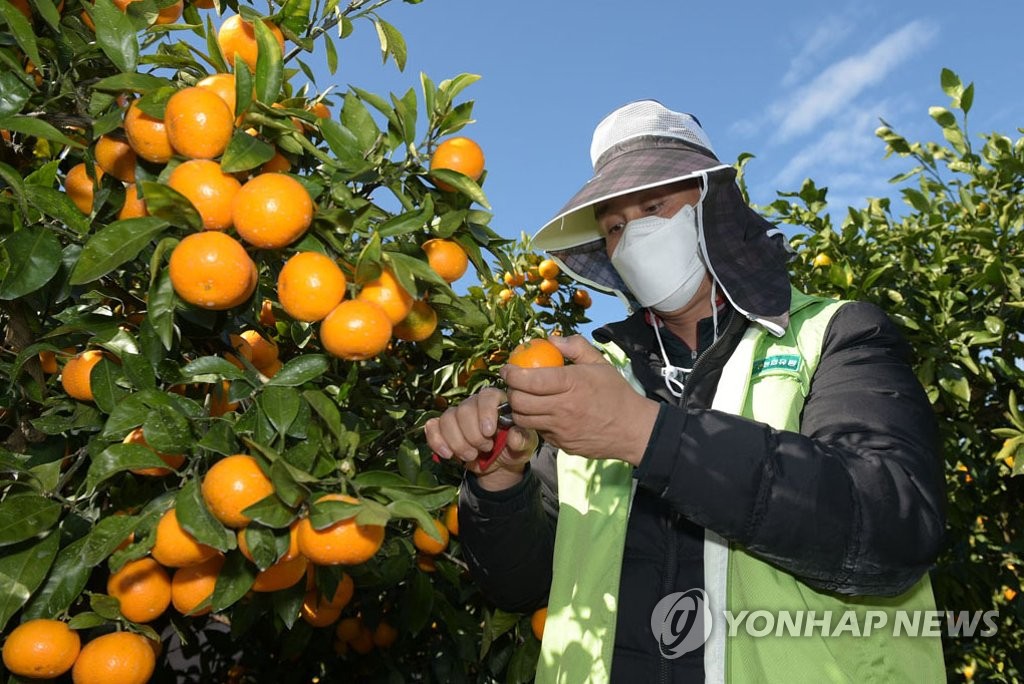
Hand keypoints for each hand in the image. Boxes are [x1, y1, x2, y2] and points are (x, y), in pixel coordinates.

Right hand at [424, 387, 538, 490]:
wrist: (499, 466)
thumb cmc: (513, 449)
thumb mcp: (525, 447)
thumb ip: (522, 440)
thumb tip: (514, 435)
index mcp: (497, 402)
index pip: (487, 396)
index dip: (485, 413)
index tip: (489, 432)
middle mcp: (475, 404)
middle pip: (464, 410)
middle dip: (472, 435)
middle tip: (485, 449)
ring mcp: (457, 415)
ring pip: (447, 419)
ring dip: (458, 442)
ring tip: (471, 455)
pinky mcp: (443, 428)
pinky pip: (432, 427)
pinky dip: (437, 441)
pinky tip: (448, 454)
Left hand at [500, 335, 658, 465]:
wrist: (633, 429)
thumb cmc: (616, 393)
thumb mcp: (599, 363)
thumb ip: (575, 347)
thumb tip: (551, 339)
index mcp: (572, 384)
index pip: (529, 380)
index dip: (511, 374)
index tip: (507, 369)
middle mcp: (563, 408)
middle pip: (520, 402)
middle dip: (511, 391)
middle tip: (514, 384)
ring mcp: (561, 429)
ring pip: (524, 420)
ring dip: (519, 409)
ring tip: (525, 399)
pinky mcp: (562, 445)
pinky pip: (539, 432)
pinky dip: (535, 422)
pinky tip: (542, 414)